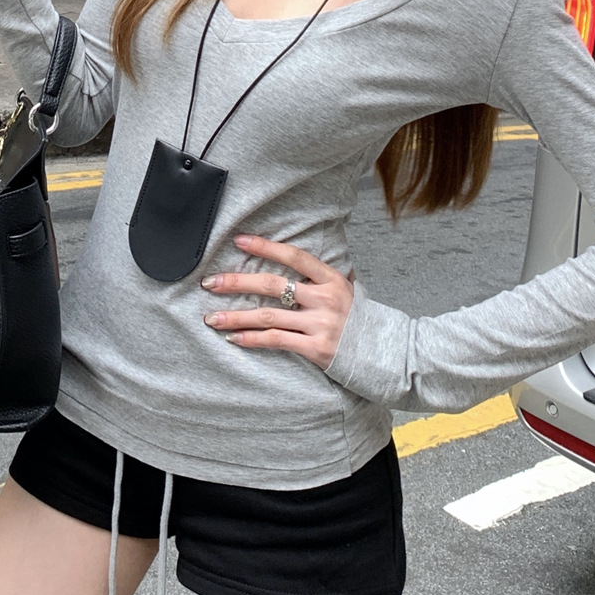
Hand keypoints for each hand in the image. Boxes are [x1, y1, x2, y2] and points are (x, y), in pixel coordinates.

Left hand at [201, 235, 354, 369]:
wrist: (383, 352)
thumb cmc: (358, 319)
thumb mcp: (346, 289)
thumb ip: (320, 277)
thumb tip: (293, 259)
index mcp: (331, 279)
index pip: (293, 256)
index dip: (264, 247)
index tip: (239, 241)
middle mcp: (325, 299)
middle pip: (272, 285)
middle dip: (237, 283)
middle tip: (210, 283)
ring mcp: (320, 324)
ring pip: (268, 316)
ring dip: (236, 317)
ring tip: (212, 317)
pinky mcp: (315, 349)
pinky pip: (276, 340)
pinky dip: (252, 339)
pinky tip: (234, 338)